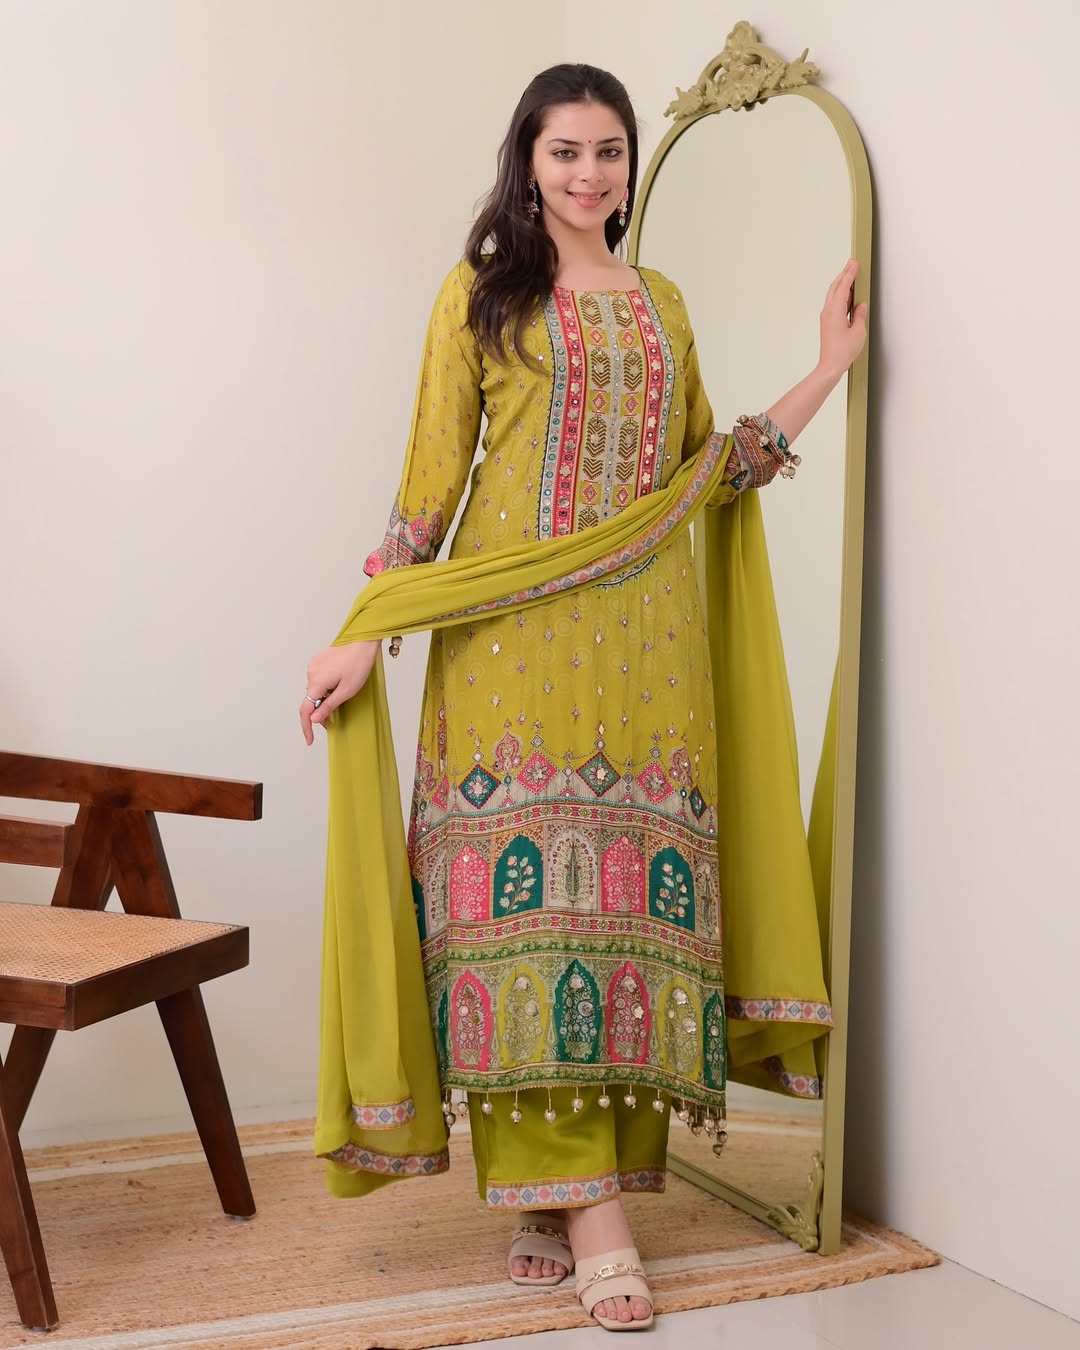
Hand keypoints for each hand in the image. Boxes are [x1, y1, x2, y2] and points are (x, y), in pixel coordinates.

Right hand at [299, 639, 379, 744]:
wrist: (362, 643)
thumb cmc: (359, 665)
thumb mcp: (346, 691)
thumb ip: (328, 706)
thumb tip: (314, 719)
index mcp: (316, 682)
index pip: (305, 710)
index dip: (306, 727)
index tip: (310, 740)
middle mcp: (311, 673)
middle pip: (311, 700)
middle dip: (319, 712)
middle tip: (332, 721)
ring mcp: (313, 665)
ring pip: (314, 689)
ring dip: (323, 698)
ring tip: (339, 696)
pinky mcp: (318, 660)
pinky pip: (317, 678)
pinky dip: (324, 686)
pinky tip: (337, 684)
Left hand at [818, 259, 868, 380]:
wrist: (830, 366)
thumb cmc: (842, 352)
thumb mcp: (858, 331)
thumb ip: (860, 315)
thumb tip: (860, 305)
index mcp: (835, 311)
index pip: (843, 287)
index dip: (849, 274)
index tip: (854, 263)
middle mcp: (828, 311)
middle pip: (835, 288)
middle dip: (844, 275)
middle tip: (852, 264)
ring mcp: (826, 317)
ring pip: (833, 295)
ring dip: (842, 284)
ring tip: (850, 274)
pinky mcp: (828, 323)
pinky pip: (834, 303)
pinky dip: (840, 294)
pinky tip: (846, 294)